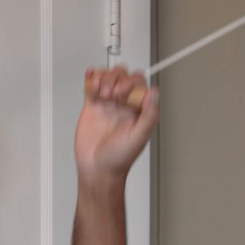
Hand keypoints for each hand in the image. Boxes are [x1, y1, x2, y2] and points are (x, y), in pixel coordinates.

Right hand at [75, 67, 158, 186]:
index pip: (138, 84)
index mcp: (137, 110)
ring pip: (107, 77)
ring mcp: (107, 104)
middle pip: (122, 76)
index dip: (130, 83)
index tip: (123, 95)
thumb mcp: (139, 137)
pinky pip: (92, 85)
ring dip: (103, 78)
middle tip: (111, 96)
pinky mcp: (92, 105)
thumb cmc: (119, 158)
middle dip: (115, 79)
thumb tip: (154, 93)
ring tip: (100, 94)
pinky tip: (90, 78)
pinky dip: (91, 76)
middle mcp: (123, 105)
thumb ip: (149, 115)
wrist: (97, 168)